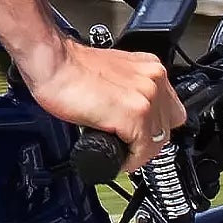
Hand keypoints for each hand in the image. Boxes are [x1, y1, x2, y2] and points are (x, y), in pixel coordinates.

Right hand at [18, 40, 184, 173]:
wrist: (53, 63)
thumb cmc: (71, 68)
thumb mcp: (112, 74)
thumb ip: (127, 90)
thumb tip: (126, 114)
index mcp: (150, 68)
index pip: (169, 108)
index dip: (154, 127)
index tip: (141, 136)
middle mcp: (153, 79)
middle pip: (167, 127)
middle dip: (148, 141)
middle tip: (128, 148)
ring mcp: (146, 97)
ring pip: (158, 141)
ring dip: (138, 152)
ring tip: (119, 153)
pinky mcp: (134, 114)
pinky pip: (142, 150)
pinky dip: (129, 160)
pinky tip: (116, 158)